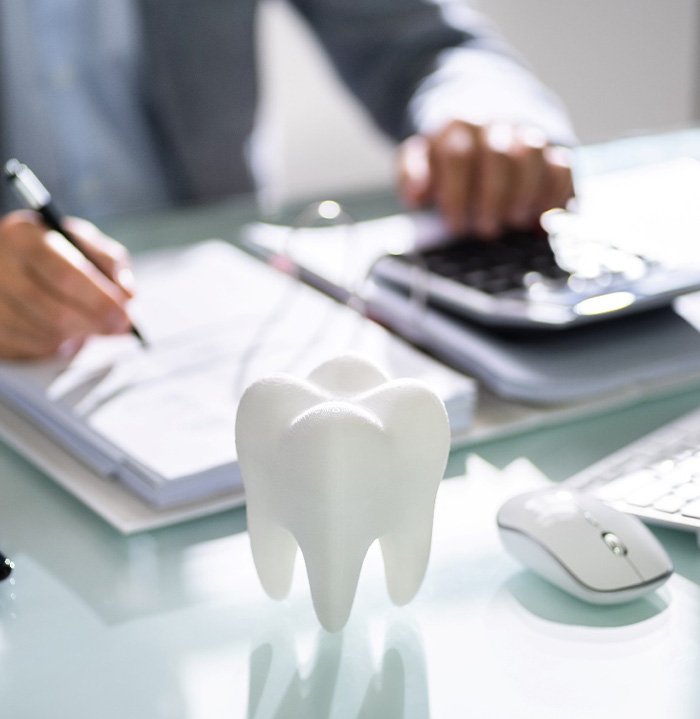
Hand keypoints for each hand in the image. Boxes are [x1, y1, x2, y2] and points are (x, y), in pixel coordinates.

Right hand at [0, 211, 135, 358]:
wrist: (10, 260)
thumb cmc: (56, 251)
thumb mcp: (83, 243)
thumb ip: (110, 263)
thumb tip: (127, 295)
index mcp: (25, 236)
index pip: (65, 275)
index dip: (99, 300)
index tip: (125, 315)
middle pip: (54, 311)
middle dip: (94, 324)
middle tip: (119, 328)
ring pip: (44, 333)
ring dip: (77, 335)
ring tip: (91, 326)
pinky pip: (30, 347)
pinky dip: (56, 345)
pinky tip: (66, 334)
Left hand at [397, 120, 573, 237]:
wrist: (483, 121)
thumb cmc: (446, 157)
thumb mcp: (419, 160)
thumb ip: (411, 174)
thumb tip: (416, 194)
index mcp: (456, 127)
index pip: (457, 156)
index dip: (456, 194)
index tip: (455, 225)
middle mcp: (495, 125)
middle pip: (498, 155)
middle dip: (492, 197)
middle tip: (485, 230)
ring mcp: (527, 135)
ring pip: (533, 156)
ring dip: (524, 194)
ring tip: (513, 223)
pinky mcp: (553, 150)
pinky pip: (563, 167)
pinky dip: (554, 196)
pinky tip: (539, 220)